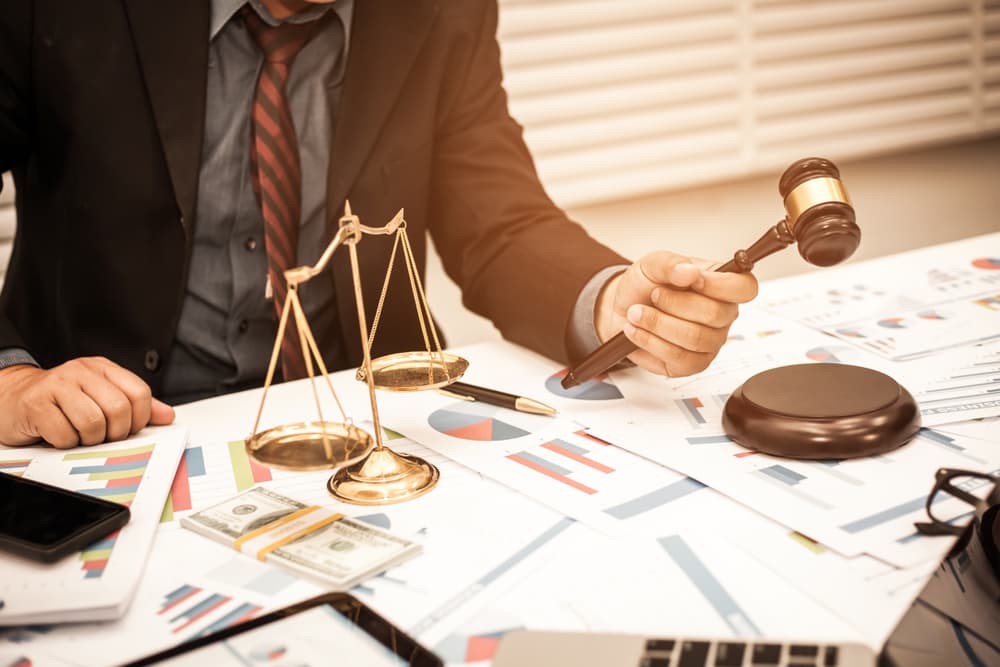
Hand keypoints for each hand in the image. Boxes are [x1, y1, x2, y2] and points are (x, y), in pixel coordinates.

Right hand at [0, 357, 175, 447]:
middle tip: (100, 436)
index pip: (139, 393)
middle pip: (119, 410)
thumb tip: (167, 416)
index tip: (127, 429)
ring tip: (78, 434)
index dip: (139, 419)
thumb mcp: (99, 397)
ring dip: (88, 439)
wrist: (9, 397)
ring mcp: (56, 385)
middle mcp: (80, 371)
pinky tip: (57, 434)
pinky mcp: (36, 404)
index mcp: (101, 368)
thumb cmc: (58, 401)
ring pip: (93, 423)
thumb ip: (134, 405)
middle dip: (114, 433)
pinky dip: (65, 443)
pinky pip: (65, 435)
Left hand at [595, 251, 757, 376]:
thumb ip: (671, 264)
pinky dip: (650, 342)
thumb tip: (690, 272)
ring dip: (657, 323)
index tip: (693, 279)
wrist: (623, 308)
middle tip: (653, 295)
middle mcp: (723, 316)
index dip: (721, 285)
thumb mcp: (653, 264)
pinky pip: (678, 358)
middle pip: (715, 314)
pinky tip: (636, 331)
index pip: (745, 288)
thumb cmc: (645, 285)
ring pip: (694, 338)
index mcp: (722, 285)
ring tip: (636, 313)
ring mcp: (710, 343)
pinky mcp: (693, 364)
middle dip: (674, 303)